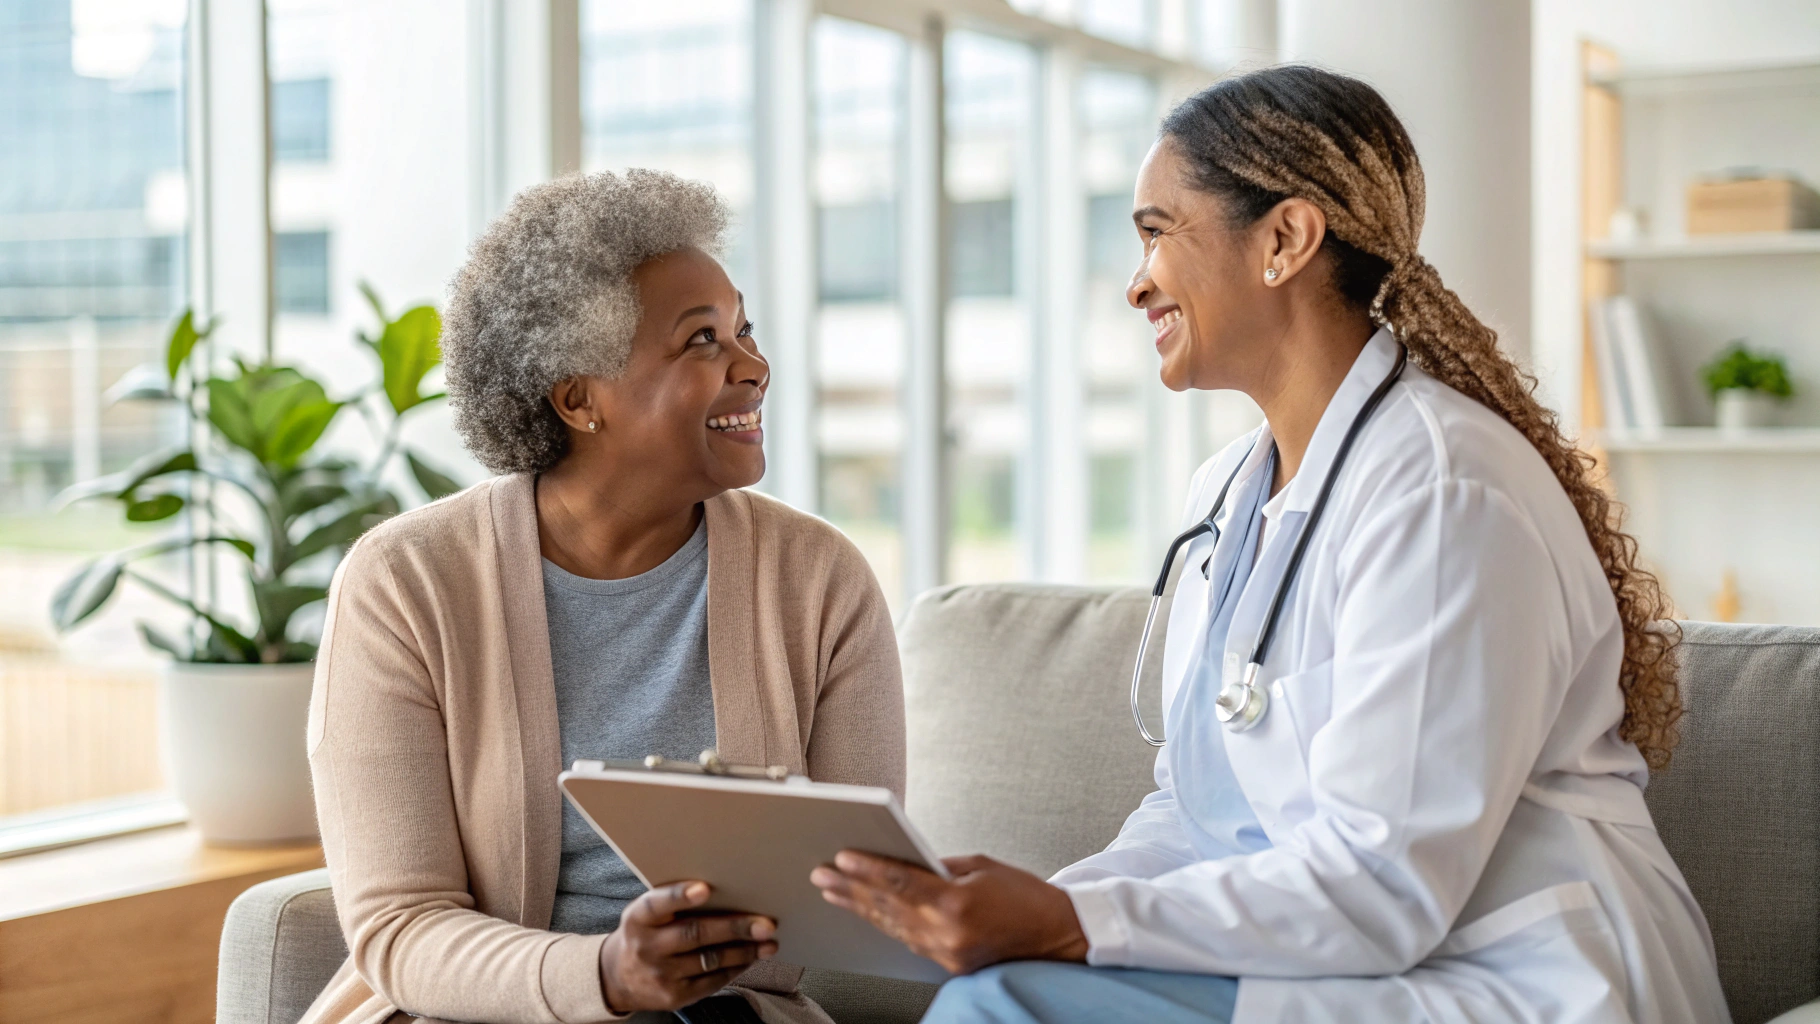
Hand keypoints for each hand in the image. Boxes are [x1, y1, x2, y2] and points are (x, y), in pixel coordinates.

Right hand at [598, 881, 777, 1013]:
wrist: (618, 977)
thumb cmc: (646, 932)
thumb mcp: (647, 914)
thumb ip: (673, 903)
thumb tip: (726, 889)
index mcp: (638, 918)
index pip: (658, 904)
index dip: (680, 897)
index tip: (705, 889)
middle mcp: (647, 947)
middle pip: (694, 934)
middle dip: (734, 928)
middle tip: (765, 923)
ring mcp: (661, 975)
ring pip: (710, 960)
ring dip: (744, 951)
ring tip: (768, 942)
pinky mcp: (675, 997)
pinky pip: (712, 981)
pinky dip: (735, 967)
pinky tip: (751, 957)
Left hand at [810, 852, 1088, 974]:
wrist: (1059, 934)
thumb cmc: (1025, 895)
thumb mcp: (981, 866)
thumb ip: (939, 867)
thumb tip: (904, 862)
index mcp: (956, 904)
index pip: (900, 882)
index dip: (867, 869)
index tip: (841, 858)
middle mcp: (948, 934)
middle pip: (888, 907)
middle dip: (851, 889)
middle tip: (822, 875)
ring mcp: (948, 954)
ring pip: (893, 927)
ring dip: (861, 908)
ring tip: (834, 892)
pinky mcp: (950, 965)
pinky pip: (909, 941)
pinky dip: (887, 924)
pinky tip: (868, 912)